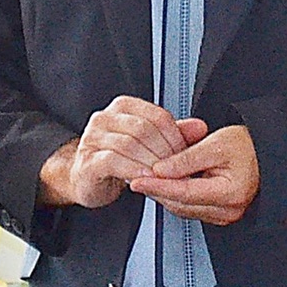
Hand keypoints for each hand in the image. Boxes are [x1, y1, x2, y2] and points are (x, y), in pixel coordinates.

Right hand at [38, 96, 206, 209]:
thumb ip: (173, 134)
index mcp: (123, 107)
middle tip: (176, 169)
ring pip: (129, 144)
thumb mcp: (149, 144)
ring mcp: (93, 138)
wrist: (86, 179)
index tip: (185, 154)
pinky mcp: (87, 160)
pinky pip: (113, 161)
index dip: (175, 137)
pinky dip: (133, 170)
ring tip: (162, 177)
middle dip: (164, 152)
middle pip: (144, 129)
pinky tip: (144, 179)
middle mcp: (105, 118)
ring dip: (151, 163)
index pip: (157, 116)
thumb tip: (200, 127)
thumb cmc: (117, 159)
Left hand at [129, 125, 258, 225]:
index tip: (138, 179)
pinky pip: (189, 207)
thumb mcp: (216, 143)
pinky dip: (174, 195)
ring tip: (147, 178)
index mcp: (230, 193)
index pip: (184, 192)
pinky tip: (164, 183)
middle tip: (136, 176)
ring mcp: (223, 214)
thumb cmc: (248, 146)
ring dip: (163, 194)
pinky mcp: (218, 212)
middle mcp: (228, 210)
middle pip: (180, 204)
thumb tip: (160, 169)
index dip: (158, 185)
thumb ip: (186, 158)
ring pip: (182, 208)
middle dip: (156, 190)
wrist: (266, 152)